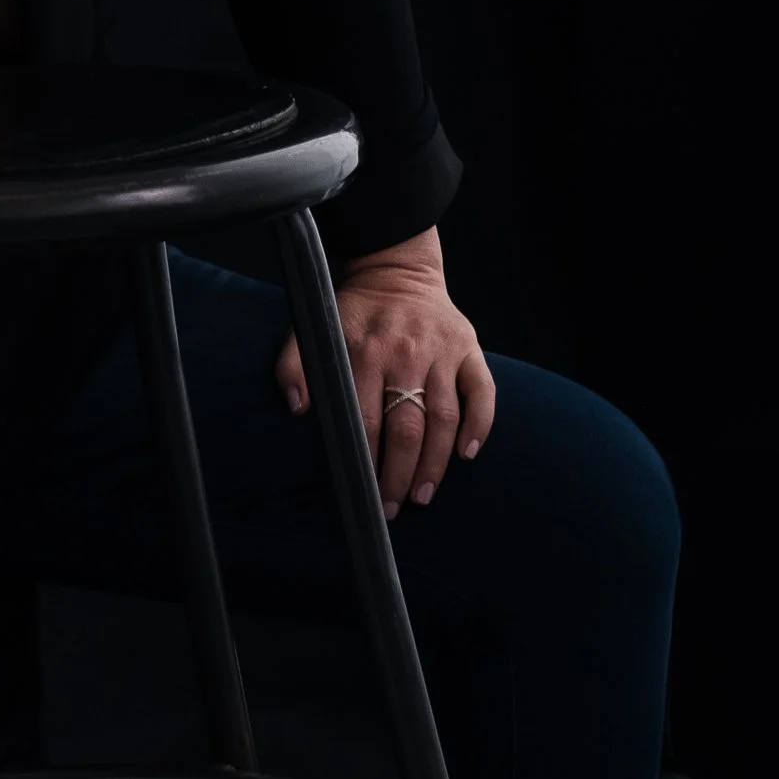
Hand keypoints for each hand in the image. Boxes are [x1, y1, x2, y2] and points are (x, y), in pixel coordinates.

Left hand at [272, 229, 495, 517]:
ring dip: (436, 462)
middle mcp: (405, 352)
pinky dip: (479, 424)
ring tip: (425, 494)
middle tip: (396, 506)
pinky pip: (482, 391)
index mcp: (364, 351)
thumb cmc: (352, 310)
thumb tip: (298, 409)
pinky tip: (468, 454)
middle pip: (406, 426)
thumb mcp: (315, 327)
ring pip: (443, 417)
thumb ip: (295, 365)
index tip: (365, 493)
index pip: (365, 420)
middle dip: (400, 474)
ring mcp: (441, 351)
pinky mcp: (469, 348)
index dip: (366, 461)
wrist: (396, 271)